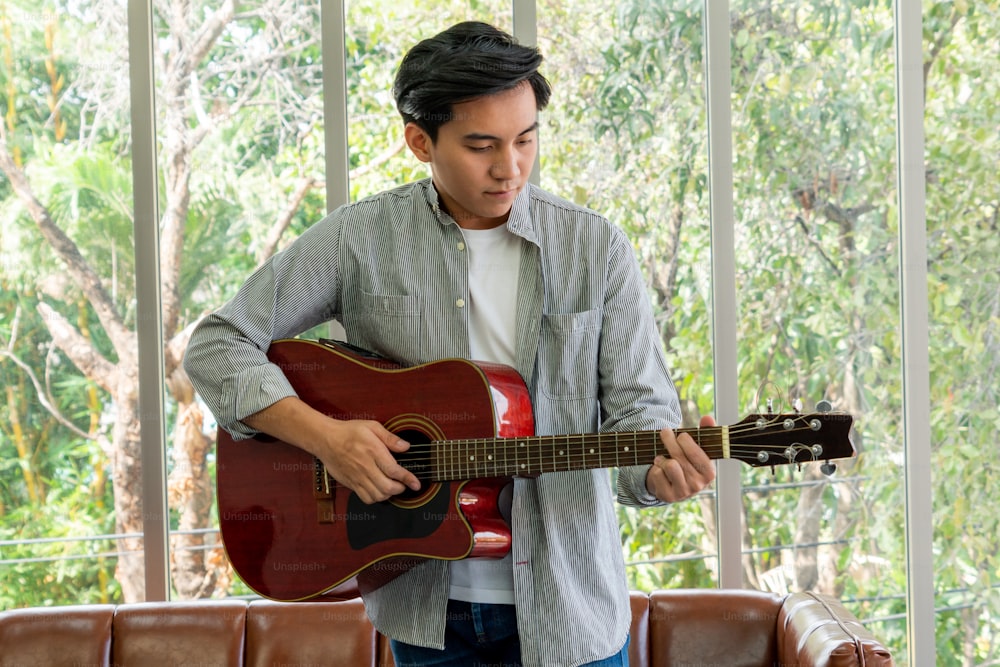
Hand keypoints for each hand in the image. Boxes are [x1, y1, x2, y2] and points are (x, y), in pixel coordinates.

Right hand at [244, 397, 420, 503]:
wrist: (326, 439)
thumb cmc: (349, 431)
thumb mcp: (372, 426)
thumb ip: (390, 438)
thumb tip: (406, 446)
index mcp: (373, 452)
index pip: (394, 471)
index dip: (408, 479)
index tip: (416, 483)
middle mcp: (365, 467)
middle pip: (387, 487)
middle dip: (400, 489)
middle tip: (403, 484)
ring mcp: (357, 477)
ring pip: (377, 496)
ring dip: (388, 495)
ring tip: (392, 487)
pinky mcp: (350, 483)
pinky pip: (365, 498)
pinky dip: (375, 498)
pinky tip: (379, 491)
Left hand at [645, 415, 716, 502]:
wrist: (673, 485)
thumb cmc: (688, 462)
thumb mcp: (698, 448)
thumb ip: (706, 431)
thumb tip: (708, 418)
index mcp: (709, 473)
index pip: (695, 452)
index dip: (686, 441)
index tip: (681, 435)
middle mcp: (698, 485)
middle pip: (679, 456)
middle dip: (669, 441)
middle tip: (665, 432)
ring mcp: (683, 492)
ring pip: (669, 465)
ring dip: (662, 458)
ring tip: (663, 458)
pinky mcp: (668, 496)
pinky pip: (657, 475)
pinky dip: (656, 469)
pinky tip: (660, 470)